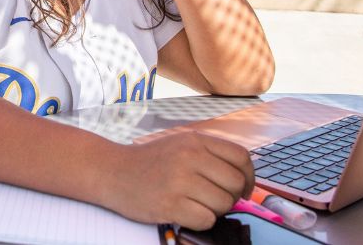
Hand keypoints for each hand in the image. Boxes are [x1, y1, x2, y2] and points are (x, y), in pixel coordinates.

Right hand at [98, 131, 253, 229]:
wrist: (112, 171)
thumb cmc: (149, 162)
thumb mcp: (180, 145)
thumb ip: (210, 155)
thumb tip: (244, 179)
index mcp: (195, 140)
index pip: (241, 157)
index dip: (249, 176)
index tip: (243, 189)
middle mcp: (190, 157)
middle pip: (235, 183)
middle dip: (231, 197)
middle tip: (215, 200)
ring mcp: (180, 180)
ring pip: (223, 204)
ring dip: (214, 210)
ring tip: (196, 204)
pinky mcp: (170, 204)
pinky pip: (206, 220)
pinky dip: (201, 221)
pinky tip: (185, 213)